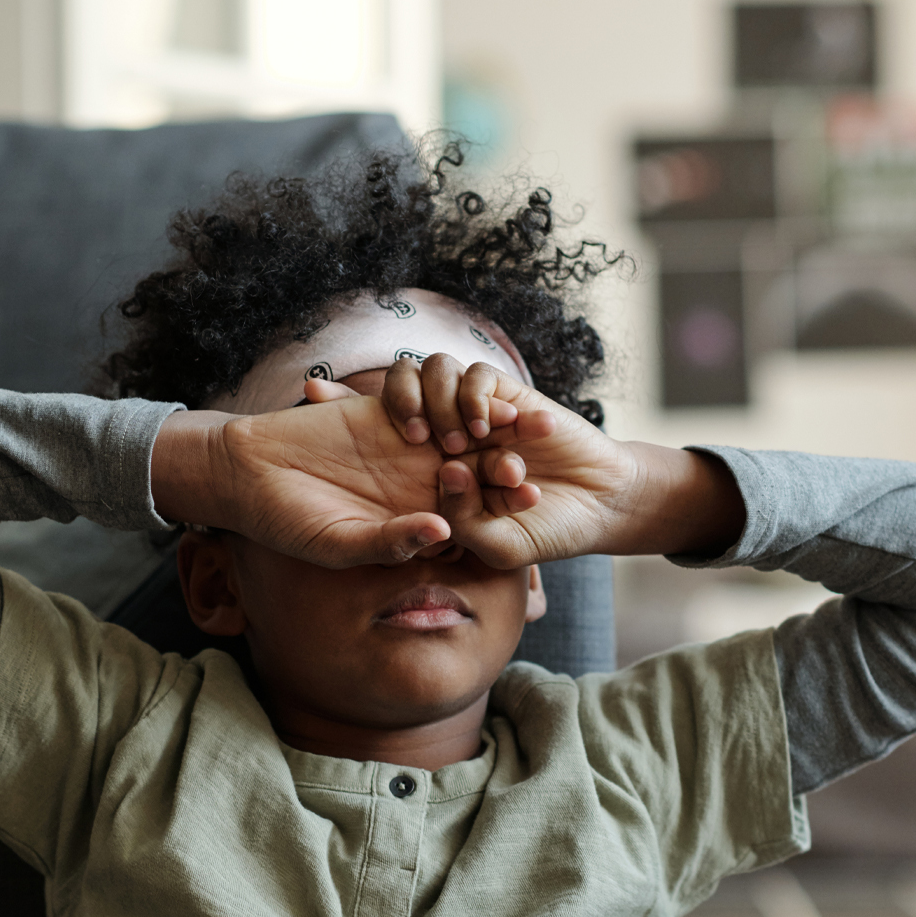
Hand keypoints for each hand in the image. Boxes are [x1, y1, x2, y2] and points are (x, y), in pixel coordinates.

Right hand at [153, 395, 514, 567]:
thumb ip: (393, 541)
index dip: (500, 508)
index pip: (470, 516)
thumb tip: (443, 536)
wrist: (245, 473)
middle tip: (538, 454)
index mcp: (415, 520)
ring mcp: (403, 446)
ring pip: (457, 435)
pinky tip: (477, 390)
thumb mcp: (343, 542)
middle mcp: (416, 483)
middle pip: (474, 474)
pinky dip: (449, 396)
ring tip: (520, 421)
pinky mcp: (386, 411)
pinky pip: (426, 400)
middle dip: (505, 465)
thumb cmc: (288, 522)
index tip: (531, 500)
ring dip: (487, 428)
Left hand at [340, 354, 743, 567]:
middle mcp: (448, 432)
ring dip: (441, 403)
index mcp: (430, 467)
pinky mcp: (511, 395)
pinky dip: (477, 398)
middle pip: (398, 387)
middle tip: (412, 435)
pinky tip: (489, 429)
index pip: (374, 430)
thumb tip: (442, 478)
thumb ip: (463, 521)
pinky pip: (477, 375)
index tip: (315, 397)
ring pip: (435, 372)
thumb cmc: (545, 532)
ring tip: (461, 444)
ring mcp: (478, 411)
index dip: (340, 409)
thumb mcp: (497, 544)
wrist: (600, 506)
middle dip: (390, 399)